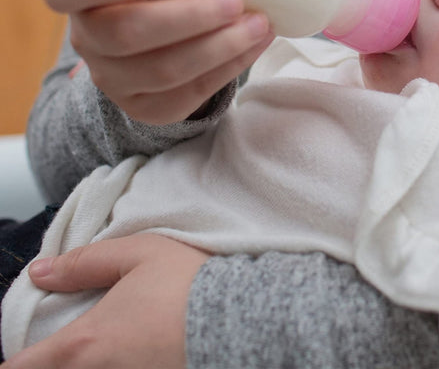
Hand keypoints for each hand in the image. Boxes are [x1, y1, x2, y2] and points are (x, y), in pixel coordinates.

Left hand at [3, 234, 209, 368]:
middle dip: (52, 363)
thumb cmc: (189, 281)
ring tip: (107, 348)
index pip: (22, 368)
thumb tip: (40, 273)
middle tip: (66, 347)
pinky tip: (136, 354)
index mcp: (85, 343)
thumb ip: (85, 264)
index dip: (15, 363)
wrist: (244, 315)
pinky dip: (121, 367)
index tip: (22, 355)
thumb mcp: (139, 254)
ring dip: (88, 365)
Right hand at [41, 0, 273, 123]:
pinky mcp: (150, 105)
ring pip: (163, 72)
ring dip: (218, 47)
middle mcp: (90, 38)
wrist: (155, 39)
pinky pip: (187, 96)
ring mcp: (117, 79)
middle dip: (185, 18)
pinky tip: (255, 44)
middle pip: (125, 35)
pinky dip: (227, 70)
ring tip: (261, 22)